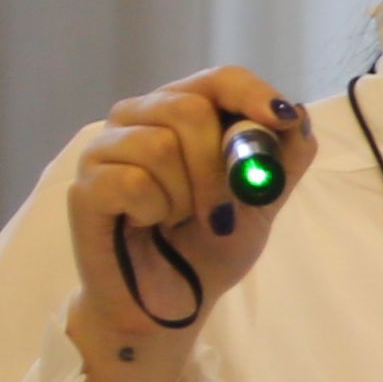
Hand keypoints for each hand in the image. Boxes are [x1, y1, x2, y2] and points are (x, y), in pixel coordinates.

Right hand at [64, 69, 311, 381]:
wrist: (174, 302)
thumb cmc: (211, 244)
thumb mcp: (261, 201)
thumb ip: (282, 159)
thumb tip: (297, 116)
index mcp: (184, 112)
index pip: (219, 79)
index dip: (251, 94)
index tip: (280, 119)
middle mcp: (139, 118)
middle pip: (188, 108)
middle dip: (218, 167)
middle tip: (219, 210)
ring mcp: (106, 148)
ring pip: (158, 145)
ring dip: (185, 196)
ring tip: (176, 218)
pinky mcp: (85, 185)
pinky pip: (132, 181)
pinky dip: (154, 211)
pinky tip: (148, 224)